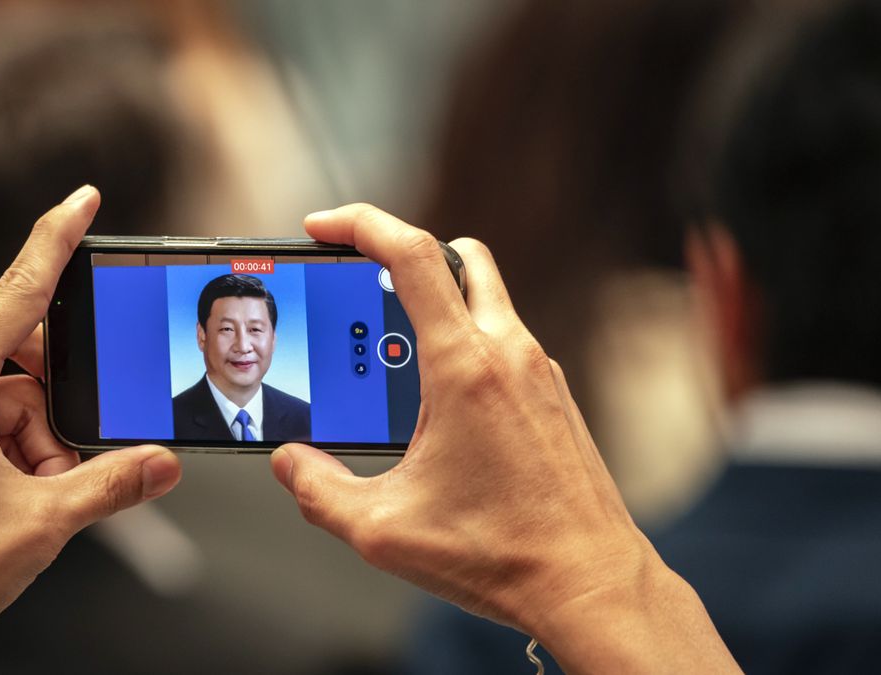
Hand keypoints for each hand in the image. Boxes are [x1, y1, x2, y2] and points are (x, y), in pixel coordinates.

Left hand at [0, 187, 181, 674]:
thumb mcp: (42, 522)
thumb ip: (112, 483)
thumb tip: (161, 461)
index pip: (16, 291)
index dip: (56, 240)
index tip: (82, 201)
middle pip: (21, 349)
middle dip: (58, 402)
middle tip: (63, 457)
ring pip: (8, 387)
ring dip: (39, 432)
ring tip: (36, 487)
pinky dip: (16, 442)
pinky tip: (20, 486)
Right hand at [271, 204, 738, 672]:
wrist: (591, 583)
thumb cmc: (502, 555)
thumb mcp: (383, 528)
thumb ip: (318, 490)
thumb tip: (289, 464)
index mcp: (465, 367)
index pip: (412, 254)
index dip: (358, 223)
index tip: (322, 227)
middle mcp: (510, 354)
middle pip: (458, 256)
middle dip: (402, 251)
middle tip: (360, 275)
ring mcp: (541, 373)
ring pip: (485, 299)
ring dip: (435, 307)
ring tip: (391, 357)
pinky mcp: (555, 398)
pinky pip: (504, 343)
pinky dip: (465, 347)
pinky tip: (438, 403)